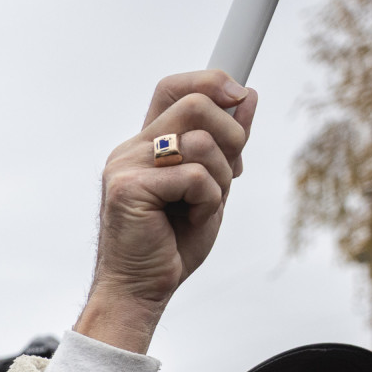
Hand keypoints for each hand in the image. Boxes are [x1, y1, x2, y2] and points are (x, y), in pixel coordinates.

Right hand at [75, 71, 256, 354]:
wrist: (141, 290)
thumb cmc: (170, 246)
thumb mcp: (210, 187)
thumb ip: (225, 145)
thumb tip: (247, 98)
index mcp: (146, 146)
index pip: (174, 88)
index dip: (211, 81)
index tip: (240, 97)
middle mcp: (130, 149)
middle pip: (195, 103)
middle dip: (232, 134)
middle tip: (231, 172)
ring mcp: (125, 166)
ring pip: (199, 140)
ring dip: (219, 176)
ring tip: (202, 207)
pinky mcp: (127, 188)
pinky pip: (193, 175)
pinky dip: (207, 201)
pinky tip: (190, 221)